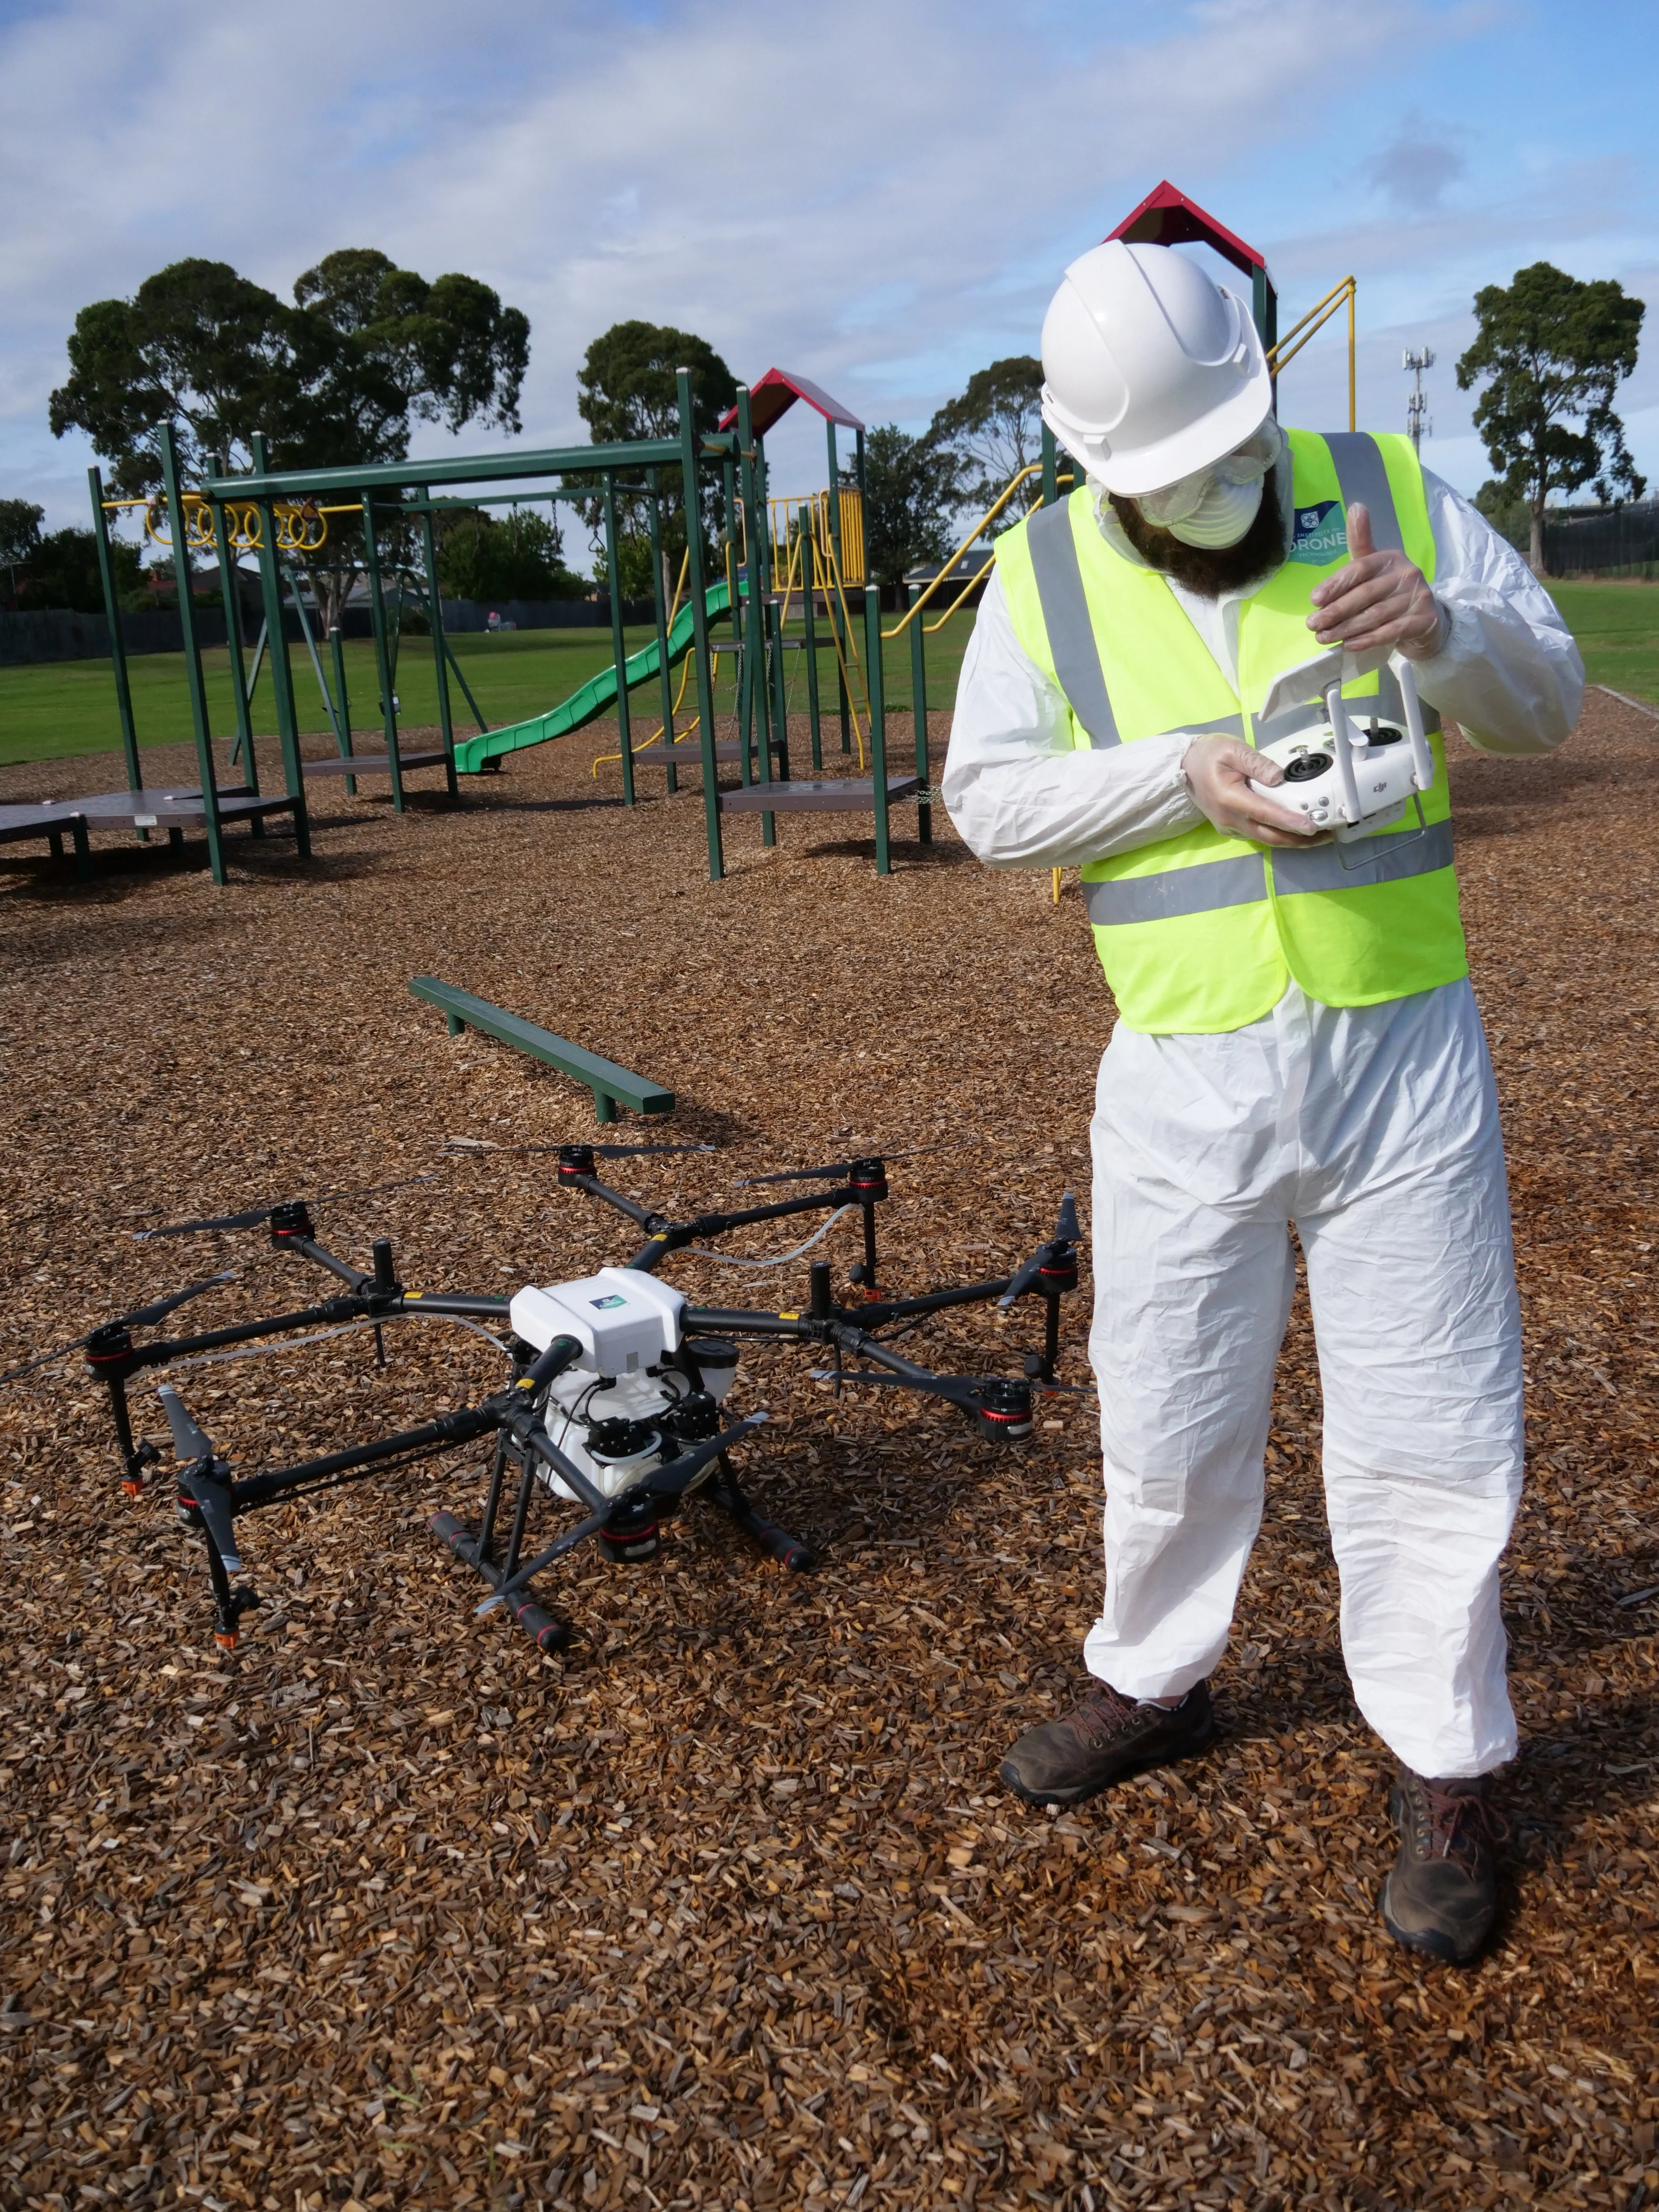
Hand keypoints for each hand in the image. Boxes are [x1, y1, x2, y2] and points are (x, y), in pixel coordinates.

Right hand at [1182, 735, 1320, 846]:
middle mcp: (1229, 818)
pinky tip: (1295, 832)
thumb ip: (1257, 763)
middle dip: (1299, 839)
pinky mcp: (1231, 829)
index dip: (1289, 821)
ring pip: (1265, 839)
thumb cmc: (1209, 755)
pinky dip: (1279, 836)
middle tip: (1326, 835)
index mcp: (1229, 798)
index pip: (1265, 813)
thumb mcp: (1233, 749)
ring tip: (1317, 837)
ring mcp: (1230, 827)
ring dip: (1292, 841)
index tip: (1311, 826)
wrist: (1185, 767)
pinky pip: (1258, 835)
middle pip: (1269, 835)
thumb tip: (1279, 777)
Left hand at [1307, 503, 1446, 658]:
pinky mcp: (1424, 620)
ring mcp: (1417, 597)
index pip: (1359, 569)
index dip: (1335, 584)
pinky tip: (1349, 646)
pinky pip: (1391, 632)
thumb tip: (1356, 507)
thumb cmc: (1391, 593)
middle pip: (1364, 594)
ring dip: (1346, 629)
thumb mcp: (1374, 568)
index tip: (1314, 600)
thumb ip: (1360, 543)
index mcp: (1390, 558)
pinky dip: (1367, 640)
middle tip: (1313, 625)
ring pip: (1375, 615)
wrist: (1426, 619)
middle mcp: (1407, 573)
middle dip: (1335, 612)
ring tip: (1324, 638)